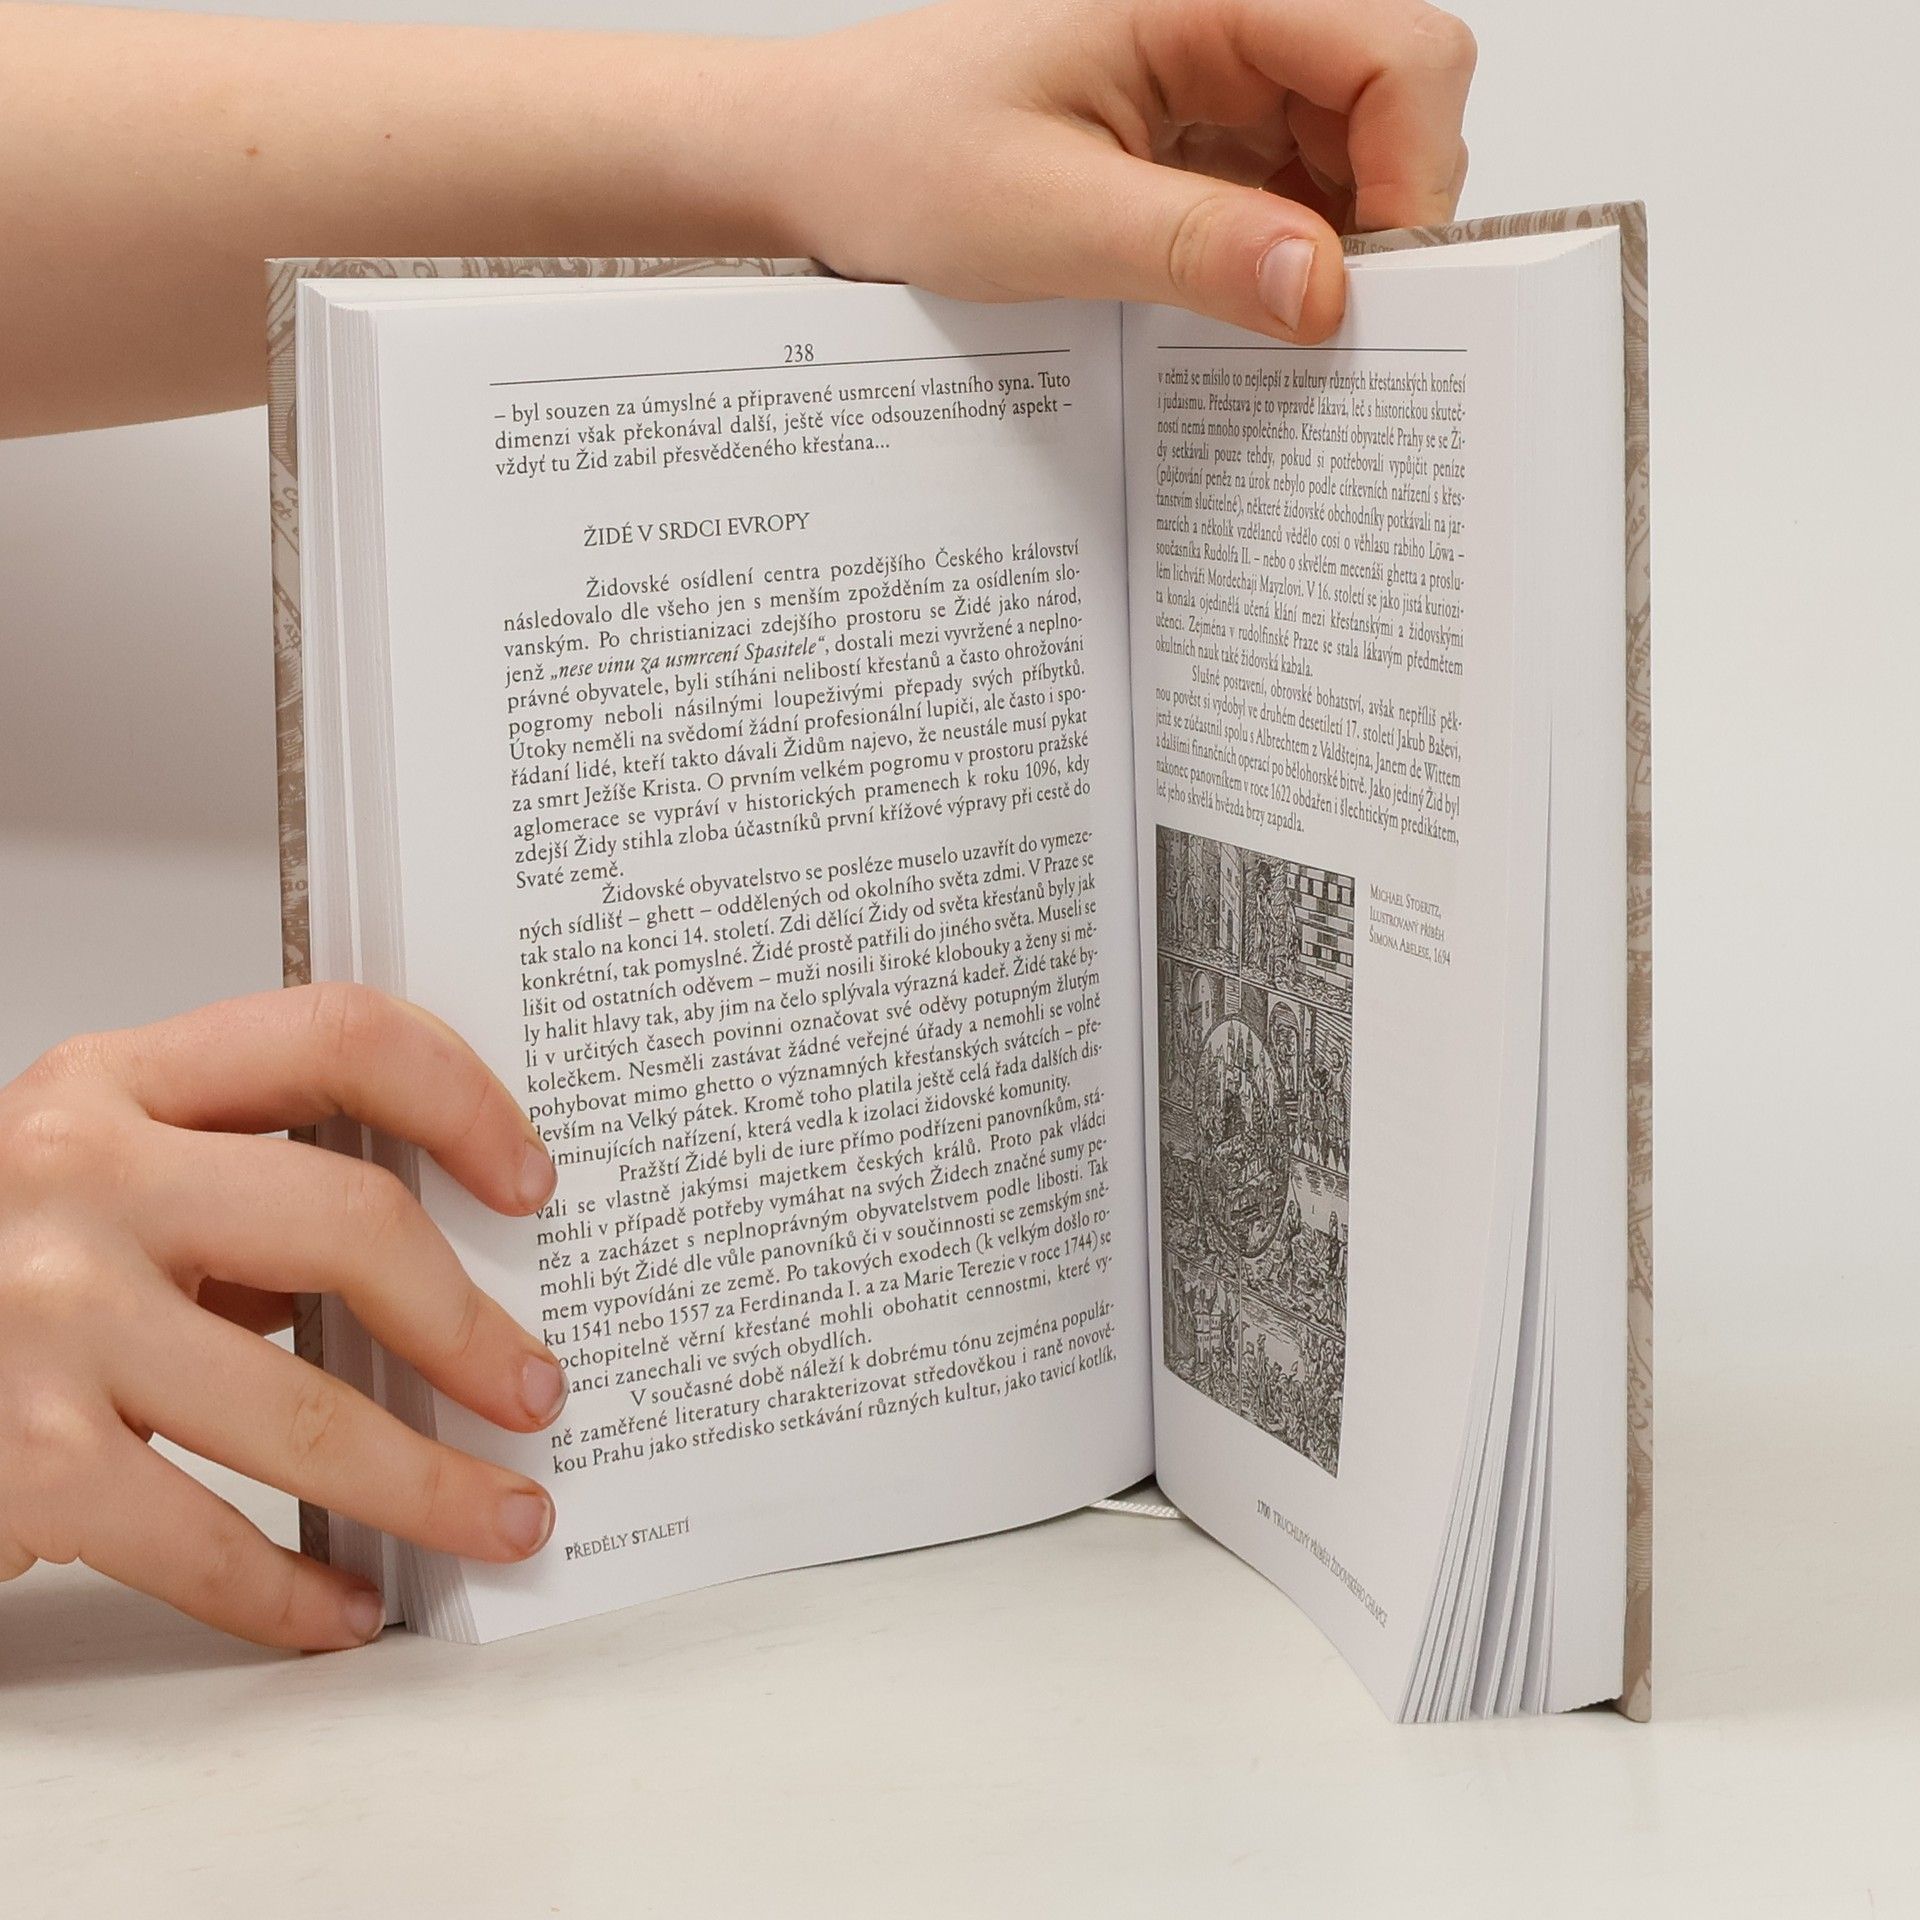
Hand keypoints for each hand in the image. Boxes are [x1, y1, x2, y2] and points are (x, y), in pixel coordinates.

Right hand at [0, 985, 566, 1650]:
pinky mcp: (22, 1459)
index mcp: (118, 1085)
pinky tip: (344, 1606)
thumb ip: (240, 1187)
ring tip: (498, 1514)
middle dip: (472, 1329)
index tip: (530, 1181)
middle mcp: (80, 1179)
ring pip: (308, 1411)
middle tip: (535, 1389)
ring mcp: (47, 1318)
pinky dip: (295, 1591)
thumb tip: (432, 1276)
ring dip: (430, 1484)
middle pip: (352, 1227)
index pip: (338, 1037)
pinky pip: (207, 1539)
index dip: (462, 1099)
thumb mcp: (98, 1182)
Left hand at [773, 0, 1474, 341]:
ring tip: (1258, 319)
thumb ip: (1192, 249)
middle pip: (1392, 98)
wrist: (817, 158)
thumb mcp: (1044, 217)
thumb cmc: (896, 152)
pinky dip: (1279, 251)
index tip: (1370, 286)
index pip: (1396, 51)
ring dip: (1327, 243)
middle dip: (1379, 216)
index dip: (1413, 173)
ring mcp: (1214, 72)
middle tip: (1320, 323)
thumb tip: (1323, 292)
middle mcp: (1223, 16)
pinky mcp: (1194, 127)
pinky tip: (1232, 301)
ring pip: (1348, 150)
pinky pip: (1286, 183)